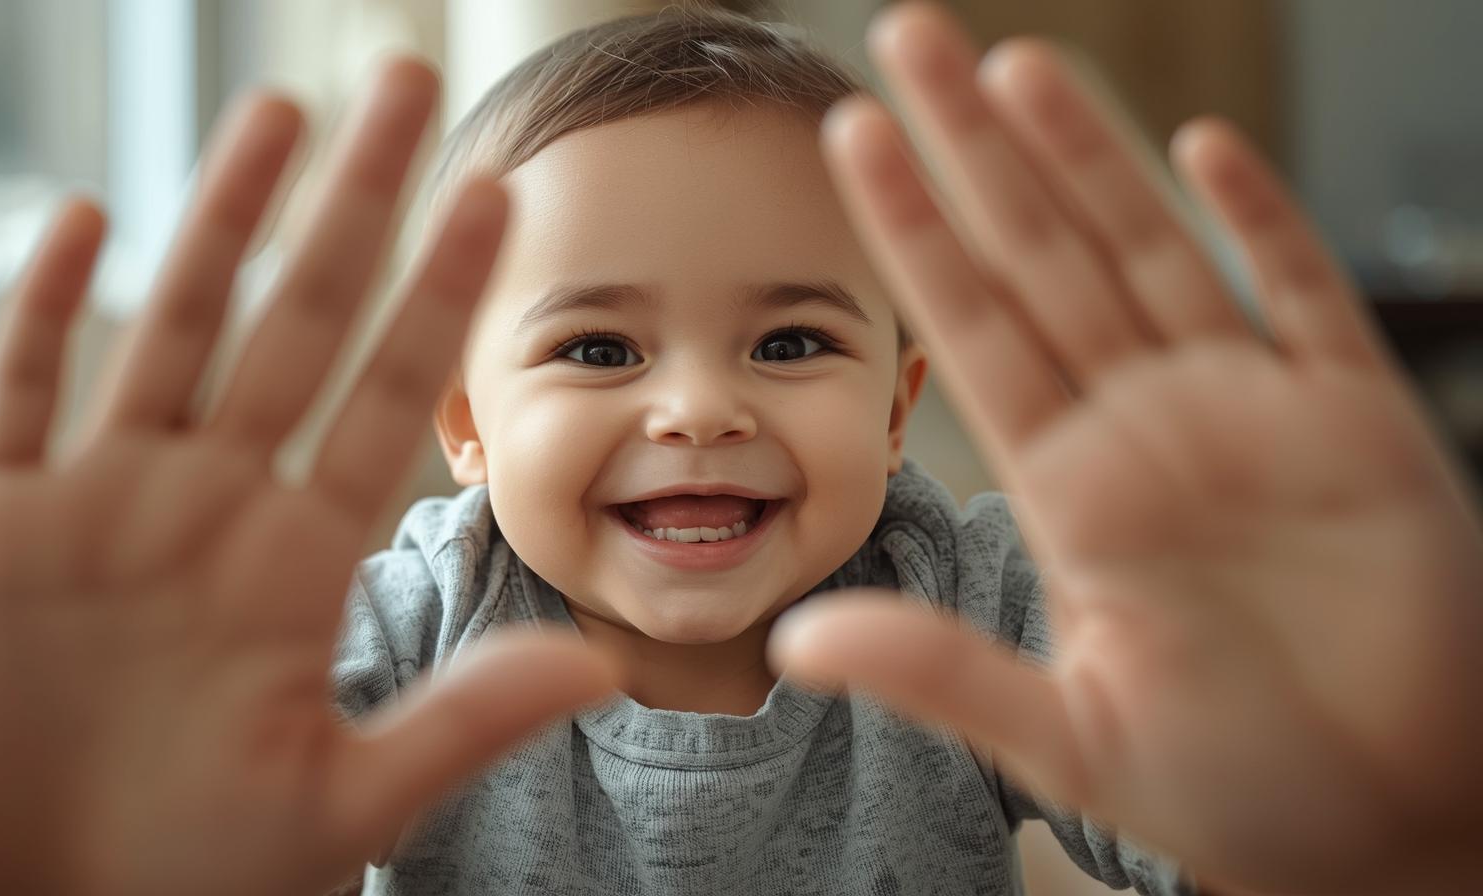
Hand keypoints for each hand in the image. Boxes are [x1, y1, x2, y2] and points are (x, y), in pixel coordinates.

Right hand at [0, 59, 615, 895]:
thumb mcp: (345, 800)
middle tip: (409, 81)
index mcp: (302, 559)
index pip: (389, 390)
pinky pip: (26, 393)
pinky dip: (51, 311)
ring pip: (179, 325)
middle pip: (300, 319)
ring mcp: (106, 504)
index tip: (498, 196)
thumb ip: (464, 717)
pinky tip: (90, 217)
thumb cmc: (192, 875)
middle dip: (356, 201)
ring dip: (227, 215)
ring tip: (282, 111)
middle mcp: (216, 506)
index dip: (442, 289)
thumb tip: (602, 665)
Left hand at [772, 4, 1482, 893]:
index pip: (970, 329)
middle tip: (907, 38)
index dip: (914, 232)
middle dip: (971, 150)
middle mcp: (1146, 430)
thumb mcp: (1074, 742)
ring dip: (1085, 156)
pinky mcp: (1356, 425)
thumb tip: (798, 649)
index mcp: (1072, 490)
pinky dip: (1256, 223)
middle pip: (1041, 257)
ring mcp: (1249, 415)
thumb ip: (944, 673)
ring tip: (1012, 67)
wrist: (1395, 822)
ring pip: (1149, 253)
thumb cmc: (1242, 790)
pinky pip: (1298, 299)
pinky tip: (1198, 148)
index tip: (849, 139)